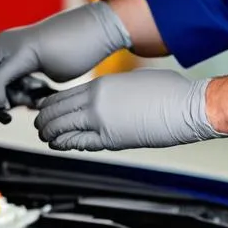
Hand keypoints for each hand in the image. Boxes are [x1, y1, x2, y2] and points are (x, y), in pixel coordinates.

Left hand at [0, 2, 130, 118]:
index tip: (7, 108)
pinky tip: (9, 107)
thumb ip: (28, 80)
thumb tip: (20, 99)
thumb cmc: (79, 49)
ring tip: (12, 111)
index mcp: (7, 44)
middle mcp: (2, 42)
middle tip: (4, 115)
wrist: (98, 29)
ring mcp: (9, 45)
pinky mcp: (20, 53)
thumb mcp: (47, 68)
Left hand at [33, 68, 227, 150]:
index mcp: (100, 84)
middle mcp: (95, 100)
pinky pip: (78, 143)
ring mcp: (100, 120)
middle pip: (55, 111)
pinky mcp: (110, 139)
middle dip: (44, 120)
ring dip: (50, 133)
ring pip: (61, 128)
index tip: (45, 110)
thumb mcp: (134, 82)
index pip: (62, 96)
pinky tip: (58, 145)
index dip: (49, 105)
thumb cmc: (169, 92)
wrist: (186, 106)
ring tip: (46, 137)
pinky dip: (64, 144)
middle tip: (40, 126)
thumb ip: (114, 90)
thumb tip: (108, 97)